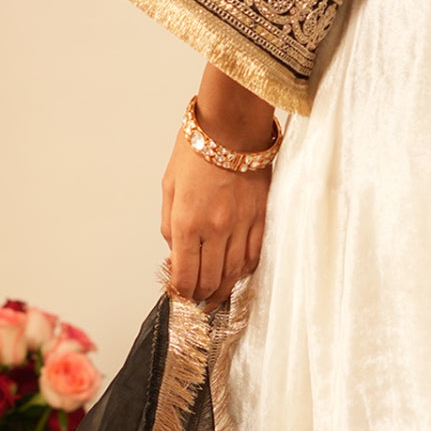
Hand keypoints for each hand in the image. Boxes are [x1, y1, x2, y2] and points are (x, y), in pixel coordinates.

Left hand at [160, 69, 279, 303]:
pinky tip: (235, 275)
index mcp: (187, 222)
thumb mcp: (169, 187)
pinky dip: (243, 272)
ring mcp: (242, 226)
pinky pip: (254, 257)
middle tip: (197, 303)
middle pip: (210, 282)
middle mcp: (216, 229)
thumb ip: (170, 225)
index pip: (185, 276)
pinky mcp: (261, 219)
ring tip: (215, 297)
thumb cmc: (196, 152)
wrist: (233, 127)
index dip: (181, 293)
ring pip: (233, 275)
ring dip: (222, 290)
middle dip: (201, 298)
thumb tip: (176, 253)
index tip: (180, 297)